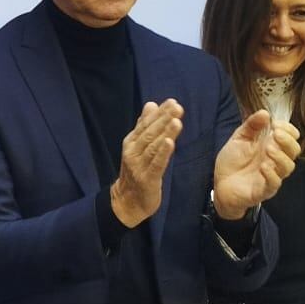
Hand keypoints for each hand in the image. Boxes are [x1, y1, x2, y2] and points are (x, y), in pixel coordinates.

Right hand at [110, 99, 183, 226]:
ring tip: (176, 121)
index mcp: (131, 142)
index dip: (159, 113)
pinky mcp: (147, 179)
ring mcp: (139, 165)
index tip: (172, 102)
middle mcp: (133, 151)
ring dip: (165, 133)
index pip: (146, 124)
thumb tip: (151, 104)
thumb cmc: (136, 171)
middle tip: (177, 108)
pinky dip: (163, 153)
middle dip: (164, 119)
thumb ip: (144, 126)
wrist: (127, 201)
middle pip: (150, 133)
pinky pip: (156, 164)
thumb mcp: (138, 146)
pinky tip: (170, 142)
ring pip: (153, 146)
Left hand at [211, 112, 299, 220]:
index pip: (292, 136)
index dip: (288, 129)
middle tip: (275, 134)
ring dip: (281, 156)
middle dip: (288, 140)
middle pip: (294, 150)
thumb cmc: (232, 161)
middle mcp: (275, 160)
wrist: (220, 184)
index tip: (275, 123)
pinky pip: (274, 183)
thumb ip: (251, 125)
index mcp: (272, 145)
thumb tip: (265, 112)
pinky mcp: (263, 190)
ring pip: (288, 166)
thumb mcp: (239, 138)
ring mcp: (271, 175)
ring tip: (268, 149)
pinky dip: (271, 174)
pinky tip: (263, 166)